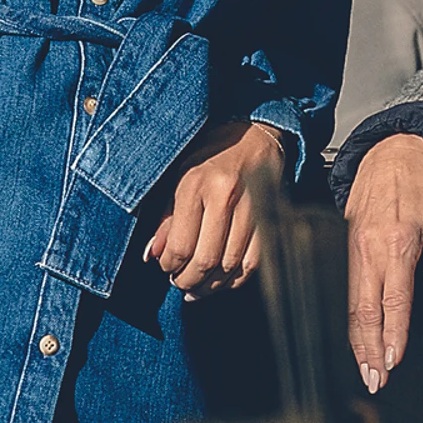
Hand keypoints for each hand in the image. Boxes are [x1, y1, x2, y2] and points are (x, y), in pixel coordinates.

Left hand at [146, 118, 287, 296]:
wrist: (254, 135)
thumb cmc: (211, 156)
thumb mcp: (180, 178)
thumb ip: (166, 219)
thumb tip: (152, 255)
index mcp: (196, 184)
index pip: (180, 244)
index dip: (170, 266)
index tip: (166, 268)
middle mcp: (225, 195)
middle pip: (206, 260)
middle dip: (189, 281)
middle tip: (181, 283)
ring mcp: (252, 207)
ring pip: (230, 266)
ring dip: (212, 285)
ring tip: (198, 287)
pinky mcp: (270, 218)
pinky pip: (254, 263)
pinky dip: (236, 279)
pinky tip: (222, 281)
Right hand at [344, 132, 422, 394]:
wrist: (393, 147)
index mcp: (398, 242)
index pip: (394, 300)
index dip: (393, 335)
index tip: (393, 362)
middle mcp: (369, 247)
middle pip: (364, 310)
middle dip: (368, 349)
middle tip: (374, 381)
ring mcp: (351, 245)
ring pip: (350, 303)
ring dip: (357, 339)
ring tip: (364, 368)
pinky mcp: (343, 242)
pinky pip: (346, 287)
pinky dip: (350, 317)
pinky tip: (355, 338)